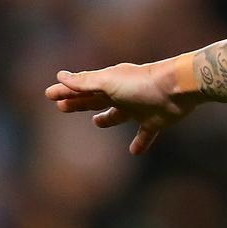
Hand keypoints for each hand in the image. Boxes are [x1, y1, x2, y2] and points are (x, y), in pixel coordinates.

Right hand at [44, 58, 199, 154]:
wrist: (178, 88)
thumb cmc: (141, 83)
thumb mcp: (109, 82)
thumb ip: (85, 82)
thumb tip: (60, 76)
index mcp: (110, 84)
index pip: (82, 88)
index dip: (66, 92)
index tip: (49, 94)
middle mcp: (123, 95)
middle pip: (96, 101)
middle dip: (79, 103)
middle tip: (62, 108)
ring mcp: (139, 108)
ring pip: (118, 115)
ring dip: (107, 119)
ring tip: (97, 123)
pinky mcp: (155, 121)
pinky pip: (145, 134)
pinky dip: (140, 143)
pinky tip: (134, 152)